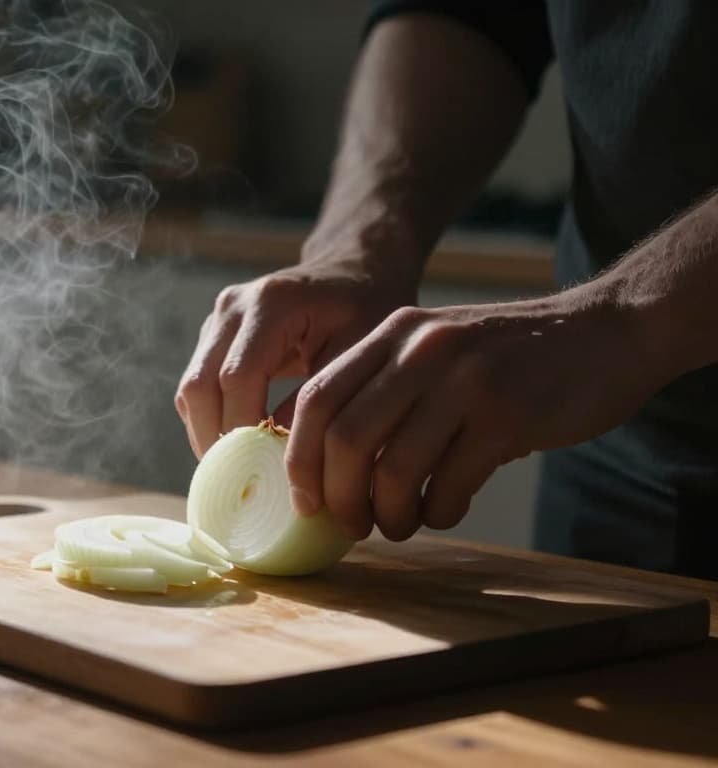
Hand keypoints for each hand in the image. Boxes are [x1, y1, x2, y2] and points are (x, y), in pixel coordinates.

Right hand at [175, 260, 414, 457]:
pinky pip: (196, 387)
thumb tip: (281, 455)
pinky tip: (238, 447)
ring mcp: (217, 319)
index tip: (263, 472)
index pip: (236, 378)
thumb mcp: (359, 352)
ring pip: (190, 390)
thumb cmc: (368, 309)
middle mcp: (234, 307)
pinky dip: (211, 421)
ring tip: (240, 472)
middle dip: (217, 440)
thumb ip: (320, 399)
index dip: (242, 430)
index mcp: (272, 304)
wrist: (354, 270)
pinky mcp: (212, 335)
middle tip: (244, 483)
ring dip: (208, 434)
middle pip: (199, 386)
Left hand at [285, 292, 661, 540]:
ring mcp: (464, 381)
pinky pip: (451, 484)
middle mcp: (421, 350)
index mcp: (393, 334)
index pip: (317, 400)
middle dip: (338, 497)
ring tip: (399, 525)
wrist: (606, 332)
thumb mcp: (436, 350)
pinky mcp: (507, 415)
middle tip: (349, 524)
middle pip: (345, 439)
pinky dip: (439, 512)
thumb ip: (384, 390)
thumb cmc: (509, 358)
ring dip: (390, 515)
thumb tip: (325, 467)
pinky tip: (445, 510)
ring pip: (395, 470)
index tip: (305, 501)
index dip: (300, 459)